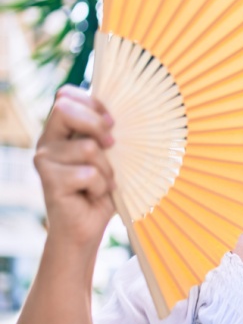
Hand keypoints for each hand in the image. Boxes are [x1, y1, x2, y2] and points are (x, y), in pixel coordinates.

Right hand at [34, 85, 115, 248]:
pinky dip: (100, 186)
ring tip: (100, 183)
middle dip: (98, 127)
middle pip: (67, 110)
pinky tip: (92, 195)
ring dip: (106, 169)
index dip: (92, 103)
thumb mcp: (108, 156)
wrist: (87, 228)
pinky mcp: (48, 180)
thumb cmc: (101, 190)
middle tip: (111, 147)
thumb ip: (104, 133)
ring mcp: (44, 160)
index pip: (66, 96)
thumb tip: (116, 114)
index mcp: (60, 131)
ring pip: (88, 148)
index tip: (112, 122)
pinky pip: (89, 174)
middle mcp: (47, 142)